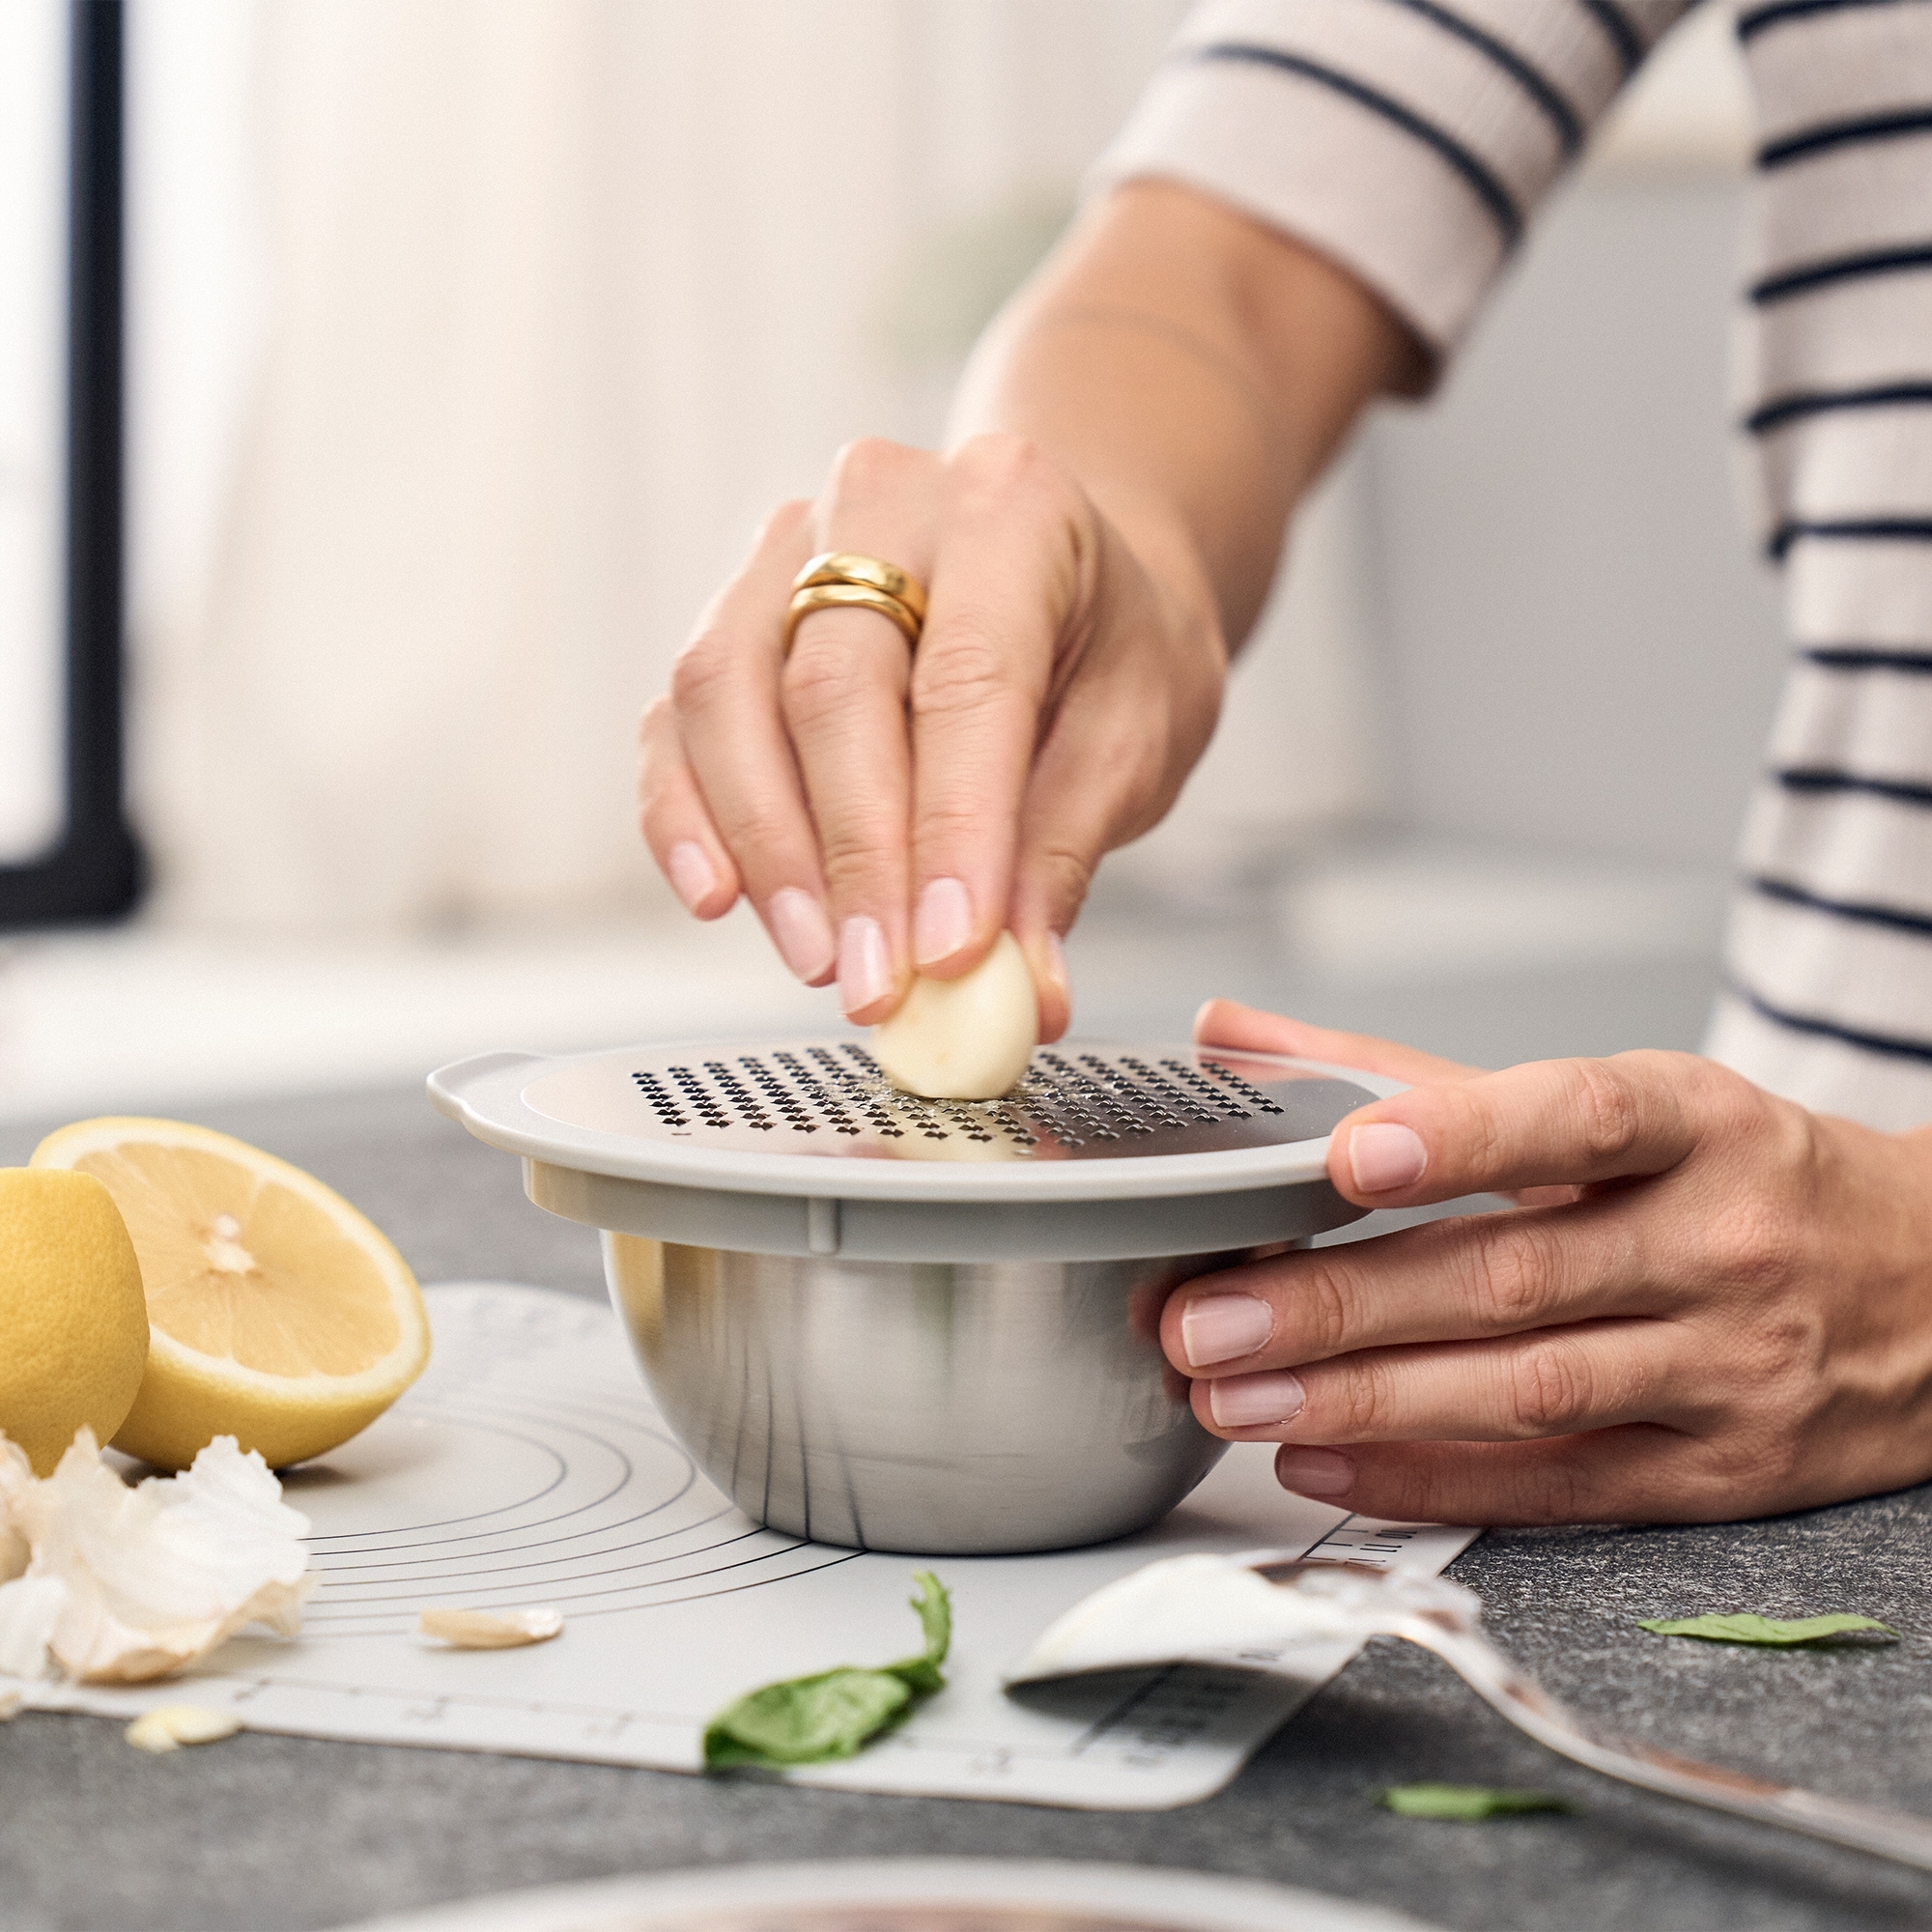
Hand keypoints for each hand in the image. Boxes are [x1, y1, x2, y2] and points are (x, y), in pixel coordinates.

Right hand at [636, 434, 1225, 1034]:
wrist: (1072, 574)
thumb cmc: (1109, 641)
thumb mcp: (1136, 734)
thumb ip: (1065, 851)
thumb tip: (1018, 984)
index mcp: (1013, 507)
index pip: (968, 677)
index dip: (954, 827)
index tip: (951, 949)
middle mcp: (884, 501)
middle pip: (832, 687)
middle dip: (852, 859)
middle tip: (878, 979)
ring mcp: (787, 548)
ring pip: (728, 693)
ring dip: (765, 849)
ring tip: (818, 957)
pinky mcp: (729, 614)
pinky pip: (678, 719)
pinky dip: (687, 818)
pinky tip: (720, 896)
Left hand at [1161, 998, 1931, 1524]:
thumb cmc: (1745, 1179)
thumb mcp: (1620, 1102)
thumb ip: (1416, 1074)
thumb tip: (1238, 1032)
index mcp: (1698, 1124)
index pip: (1579, 1117)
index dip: (1462, 1133)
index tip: (1351, 1153)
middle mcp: (1720, 1245)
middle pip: (1515, 1277)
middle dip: (1343, 1304)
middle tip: (1205, 1319)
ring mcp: (1728, 1370)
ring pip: (1528, 1392)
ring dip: (1365, 1402)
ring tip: (1234, 1398)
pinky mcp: (1720, 1477)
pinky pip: (1560, 1486)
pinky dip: (1431, 1481)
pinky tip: (1322, 1465)